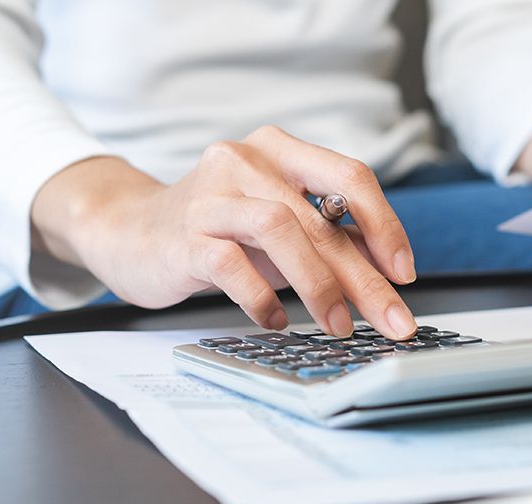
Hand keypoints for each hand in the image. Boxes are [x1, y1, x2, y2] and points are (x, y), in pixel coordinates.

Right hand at [32, 126, 417, 337]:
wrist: (127, 231)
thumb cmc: (218, 230)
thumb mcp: (279, 224)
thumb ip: (327, 236)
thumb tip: (388, 276)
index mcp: (280, 149)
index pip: (350, 177)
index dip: (384, 226)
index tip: (405, 274)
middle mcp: (246, 160)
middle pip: (321, 218)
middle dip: (365, 277)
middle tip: (392, 321)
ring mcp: (211, 196)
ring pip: (281, 231)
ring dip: (319, 285)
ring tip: (338, 325)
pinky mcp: (181, 235)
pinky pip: (231, 264)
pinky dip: (262, 298)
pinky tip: (275, 321)